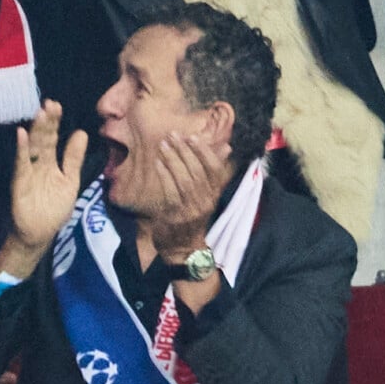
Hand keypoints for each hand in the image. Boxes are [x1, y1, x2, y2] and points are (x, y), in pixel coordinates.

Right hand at [11, 100, 87, 252]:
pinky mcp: (20, 184)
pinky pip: (21, 165)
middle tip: (50, 104)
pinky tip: (21, 135)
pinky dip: (21, 151)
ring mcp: (28, 173)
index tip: (57, 106)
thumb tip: (82, 133)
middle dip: (46, 122)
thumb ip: (74, 159)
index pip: (52, 138)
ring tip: (40, 113)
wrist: (39, 234)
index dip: (55, 123)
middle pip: (41, 139)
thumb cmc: (53, 208)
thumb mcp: (69, 181)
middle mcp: (37, 164)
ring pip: (32, 148)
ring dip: (35, 131)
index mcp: (50, 163)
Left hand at [151, 133, 232, 261]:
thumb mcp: (206, 195)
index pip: (215, 169)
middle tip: (173, 135)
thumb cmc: (193, 218)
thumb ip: (213, 172)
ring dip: (173, 159)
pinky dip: (164, 175)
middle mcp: (205, 201)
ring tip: (164, 145)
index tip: (193, 136)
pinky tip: (158, 163)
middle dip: (185, 151)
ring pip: (184, 179)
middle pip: (197, 171)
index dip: (205, 151)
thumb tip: (226, 147)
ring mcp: (191, 209)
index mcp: (214, 194)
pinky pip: (170, 191)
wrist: (183, 249)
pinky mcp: (176, 215)